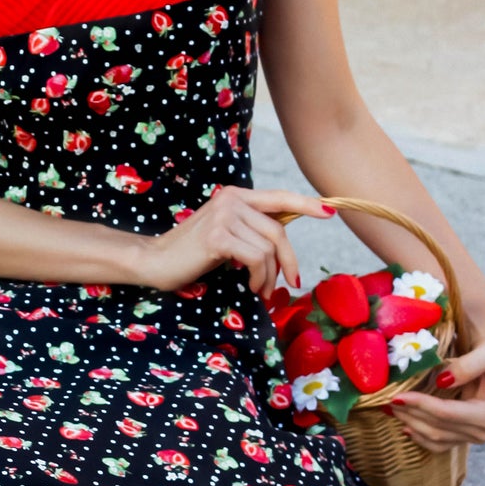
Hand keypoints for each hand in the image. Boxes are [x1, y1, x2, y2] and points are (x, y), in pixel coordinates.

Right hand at [141, 185, 335, 296]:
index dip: (306, 204)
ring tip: (260, 289)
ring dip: (270, 276)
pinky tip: (250, 286)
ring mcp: (224, 216)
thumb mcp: (225, 234)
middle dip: (288, 261)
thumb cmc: (191, 253)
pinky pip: (256, 258)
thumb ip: (250, 229)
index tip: (329, 212)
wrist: (155, 260)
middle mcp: (231, 199)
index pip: (278, 197)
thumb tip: (282, 246)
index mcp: (235, 196)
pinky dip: (258, 277)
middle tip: (289, 283)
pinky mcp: (218, 236)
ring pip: (269, 249)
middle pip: (278, 231)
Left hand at [391, 312, 484, 449]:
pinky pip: (438, 443)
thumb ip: (472, 365)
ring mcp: (474, 435)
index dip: (421, 406)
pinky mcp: (465, 433)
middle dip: (410, 414)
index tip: (396, 395)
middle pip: (438, 428)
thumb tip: (443, 382)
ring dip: (410, 423)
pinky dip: (419, 433)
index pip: (447, 414)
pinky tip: (404, 422)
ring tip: (388, 406)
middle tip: (384, 399)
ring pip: (434, 438)